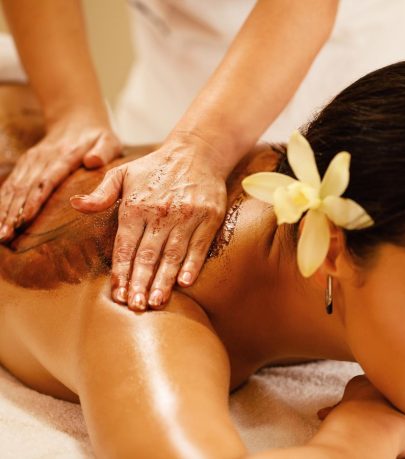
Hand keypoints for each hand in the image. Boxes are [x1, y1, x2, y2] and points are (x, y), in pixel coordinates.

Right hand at [0, 114, 120, 240]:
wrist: (77, 117)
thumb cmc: (97, 136)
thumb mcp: (108, 140)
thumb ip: (104, 151)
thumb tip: (93, 161)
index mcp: (64, 156)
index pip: (46, 181)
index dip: (34, 201)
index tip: (24, 220)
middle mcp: (44, 158)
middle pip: (25, 188)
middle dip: (13, 213)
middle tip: (6, 235)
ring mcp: (32, 160)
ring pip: (14, 187)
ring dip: (4, 210)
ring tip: (0, 234)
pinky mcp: (26, 163)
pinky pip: (10, 183)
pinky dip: (2, 201)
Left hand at [70, 134, 227, 310]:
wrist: (198, 152)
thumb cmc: (156, 167)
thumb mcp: (123, 173)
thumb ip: (101, 193)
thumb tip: (76, 205)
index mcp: (136, 205)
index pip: (125, 246)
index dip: (121, 271)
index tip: (117, 294)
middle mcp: (161, 213)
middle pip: (147, 255)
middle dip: (139, 283)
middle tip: (135, 306)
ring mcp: (187, 216)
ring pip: (172, 254)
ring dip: (163, 280)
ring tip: (155, 302)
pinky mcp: (209, 218)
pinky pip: (199, 246)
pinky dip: (192, 265)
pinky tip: (184, 282)